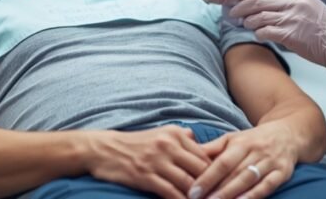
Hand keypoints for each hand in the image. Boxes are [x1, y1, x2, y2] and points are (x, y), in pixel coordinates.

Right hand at [86, 125, 211, 198]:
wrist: (104, 149)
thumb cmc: (135, 143)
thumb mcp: (160, 133)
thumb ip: (182, 137)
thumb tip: (201, 143)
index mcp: (175, 134)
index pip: (205, 155)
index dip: (216, 173)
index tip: (222, 185)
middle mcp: (168, 144)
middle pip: (201, 168)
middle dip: (211, 186)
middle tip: (219, 196)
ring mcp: (157, 160)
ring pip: (188, 182)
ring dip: (198, 196)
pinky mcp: (145, 175)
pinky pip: (170, 192)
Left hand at [188, 122, 297, 198]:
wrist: (289, 133)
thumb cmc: (254, 140)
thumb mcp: (233, 139)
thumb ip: (212, 149)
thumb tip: (187, 154)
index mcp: (241, 142)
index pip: (221, 162)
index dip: (207, 177)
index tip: (192, 192)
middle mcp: (256, 151)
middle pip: (234, 173)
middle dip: (217, 191)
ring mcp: (270, 162)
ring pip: (249, 179)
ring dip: (233, 194)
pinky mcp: (283, 172)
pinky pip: (268, 185)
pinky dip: (255, 195)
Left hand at [231, 0, 325, 71]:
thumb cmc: (322, 25)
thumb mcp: (307, 3)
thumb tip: (265, 0)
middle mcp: (293, 3)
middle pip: (258, 1)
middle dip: (242, 7)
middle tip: (233, 13)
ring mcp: (292, 18)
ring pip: (259, 16)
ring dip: (248, 22)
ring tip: (245, 25)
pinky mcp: (291, 35)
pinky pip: (266, 32)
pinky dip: (258, 34)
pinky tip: (258, 35)